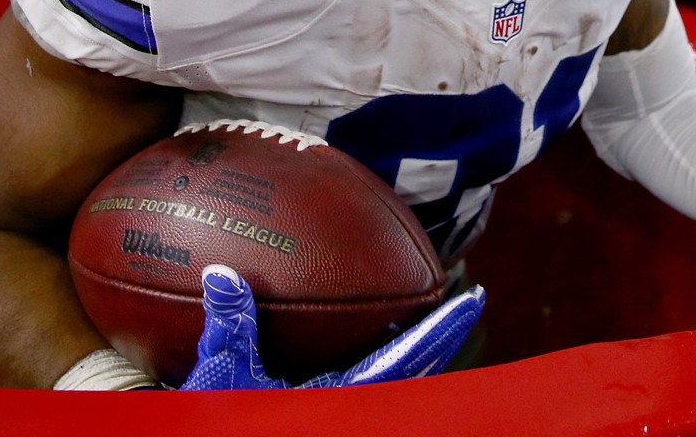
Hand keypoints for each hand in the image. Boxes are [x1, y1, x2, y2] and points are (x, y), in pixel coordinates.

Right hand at [178, 265, 483, 390]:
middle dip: (444, 334)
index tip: (472, 299)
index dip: (442, 328)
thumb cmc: (223, 424)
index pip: (409, 357)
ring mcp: (344, 413)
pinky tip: (384, 336)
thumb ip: (230, 325)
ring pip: (400, 379)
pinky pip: (375, 381)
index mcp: (343, 397)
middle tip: (471, 299)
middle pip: (418, 369)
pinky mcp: (328, 413)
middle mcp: (354, 407)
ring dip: (421, 348)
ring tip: (438, 316)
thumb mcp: (223, 373)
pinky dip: (391, 356)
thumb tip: (222, 274)